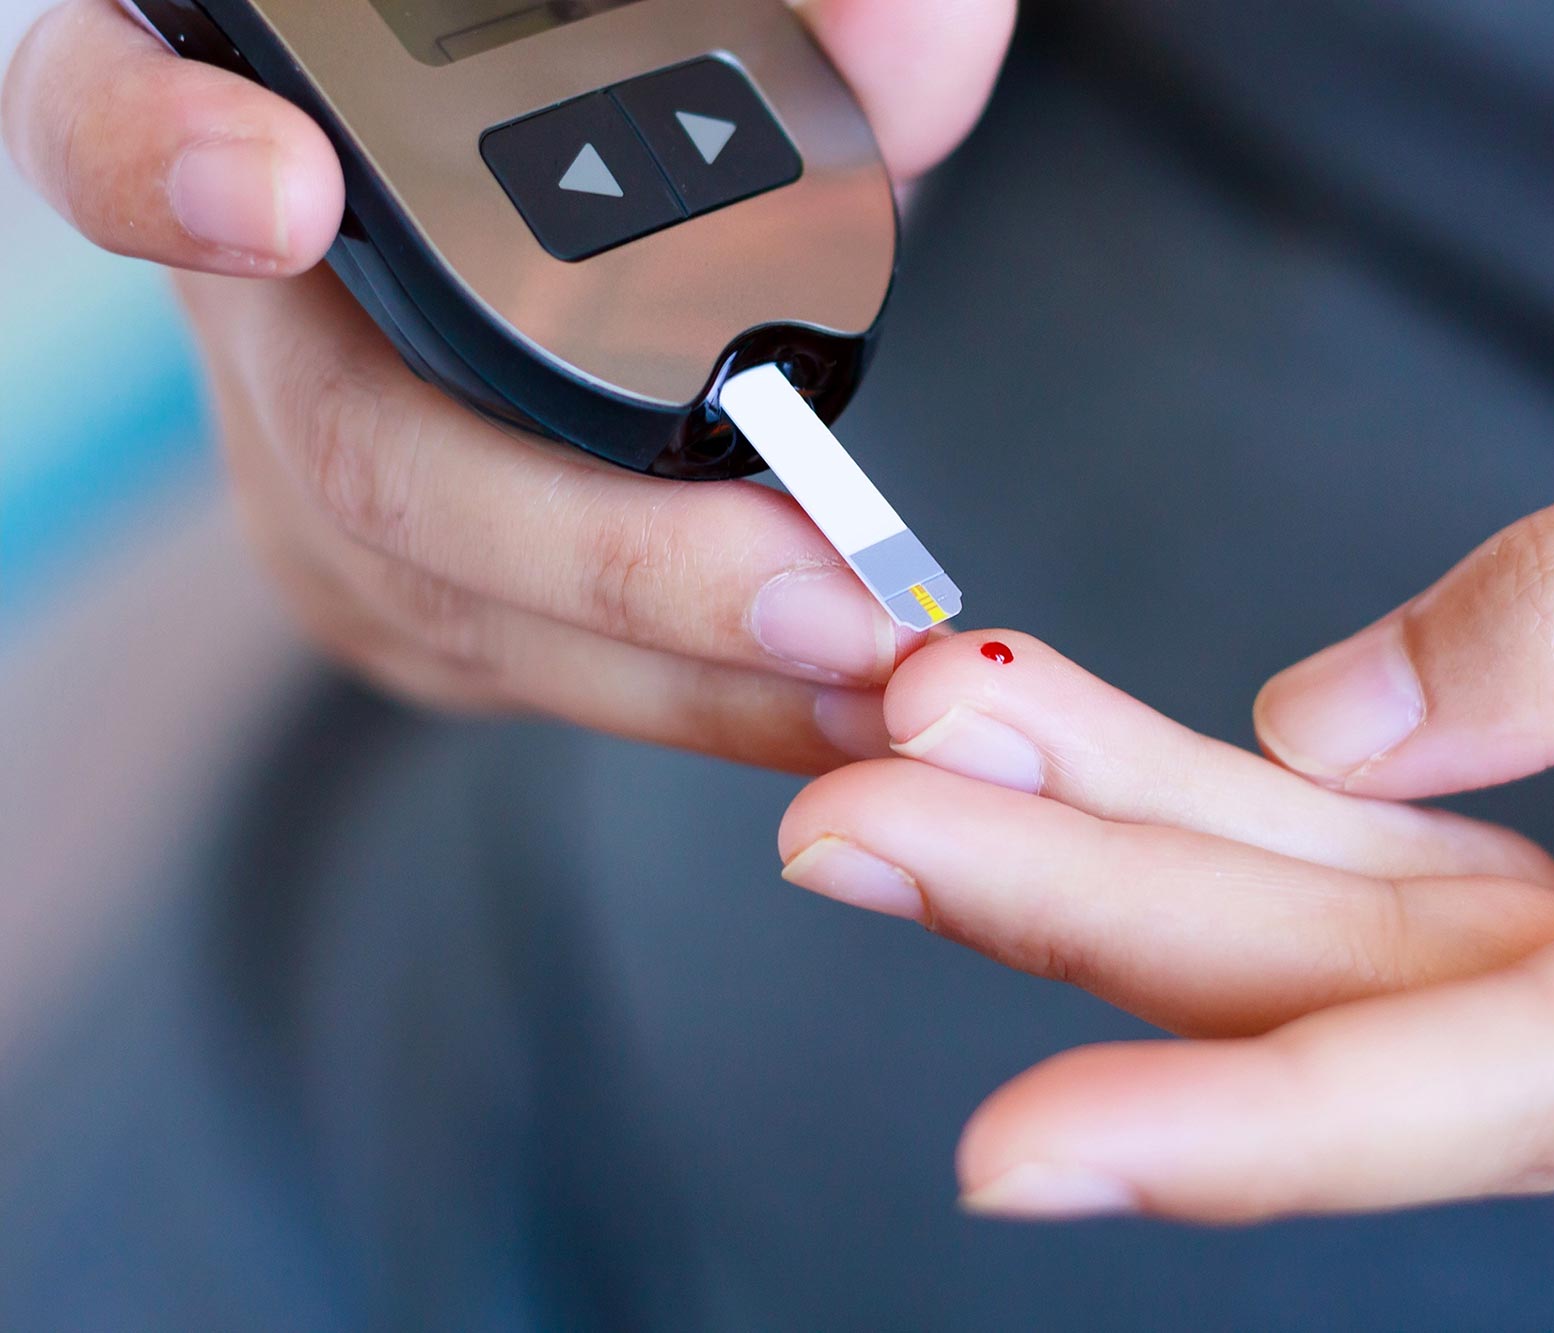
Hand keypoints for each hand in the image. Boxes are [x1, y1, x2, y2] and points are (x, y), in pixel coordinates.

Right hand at [1, 0, 1014, 771]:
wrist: (607, 231)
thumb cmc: (633, 114)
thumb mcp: (708, 38)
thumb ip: (820, 14)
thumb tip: (925, 31)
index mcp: (265, 101)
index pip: (113, 107)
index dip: (167, 154)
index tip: (280, 189)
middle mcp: (256, 303)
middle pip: (360, 446)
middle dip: (616, 554)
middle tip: (820, 599)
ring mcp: (305, 460)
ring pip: (444, 595)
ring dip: (679, 664)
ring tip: (875, 676)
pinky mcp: (386, 579)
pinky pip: (507, 659)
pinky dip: (682, 693)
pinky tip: (819, 708)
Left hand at [781, 394, 1553, 1298]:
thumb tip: (1332, 721)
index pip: (1504, 1090)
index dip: (1248, 1125)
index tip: (1014, 1154)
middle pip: (1368, 1017)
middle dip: (1095, 899)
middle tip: (865, 808)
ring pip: (1376, 979)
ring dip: (1155, 853)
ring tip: (953, 748)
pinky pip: (1438, 949)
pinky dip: (1278, 854)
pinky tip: (1125, 772)